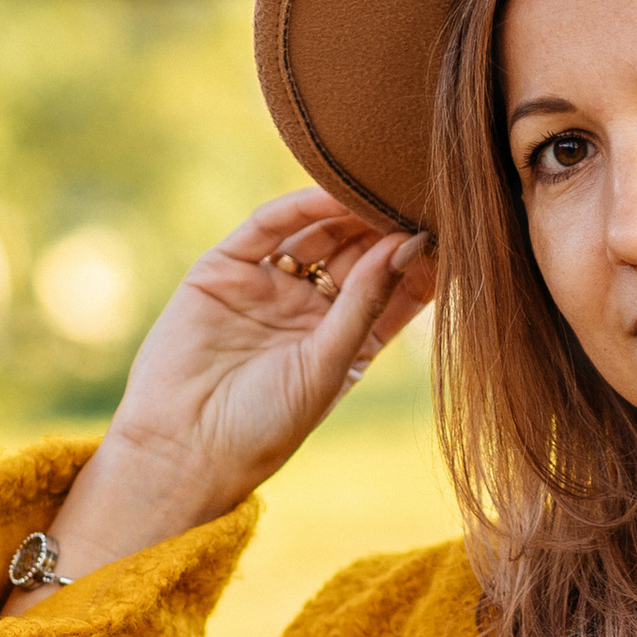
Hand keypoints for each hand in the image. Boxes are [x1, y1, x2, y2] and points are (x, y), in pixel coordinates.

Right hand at [3, 193, 433, 605]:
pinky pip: (268, 227)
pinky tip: (333, 193)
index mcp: (345, 341)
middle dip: (387, 226)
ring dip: (350, 210)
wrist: (184, 448)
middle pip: (358, 253)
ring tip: (382, 187)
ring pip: (317, 233)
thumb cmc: (263, 426)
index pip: (392, 290)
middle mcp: (308, 309)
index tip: (452, 234)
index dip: (418, 262)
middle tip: (419, 195)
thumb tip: (410, 244)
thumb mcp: (329, 364)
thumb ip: (366, 303)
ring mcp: (268, 285)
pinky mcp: (226, 268)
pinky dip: (300, 206)